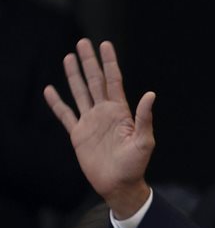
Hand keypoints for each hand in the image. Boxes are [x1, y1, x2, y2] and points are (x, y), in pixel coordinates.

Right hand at [43, 39, 153, 217]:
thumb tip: (151, 95)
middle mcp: (105, 113)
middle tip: (83, 42)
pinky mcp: (79, 134)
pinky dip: (57, 103)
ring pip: (80, 93)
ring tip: (69, 57)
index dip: (109, 62)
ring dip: (74, 75)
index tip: (105, 44)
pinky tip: (50, 90)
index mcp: (121, 112)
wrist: (119, 185)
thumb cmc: (135, 165)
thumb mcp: (144, 141)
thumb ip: (144, 118)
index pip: (114, 81)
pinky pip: (65, 115)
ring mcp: (91, 122)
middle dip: (90, 62)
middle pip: (95, 81)